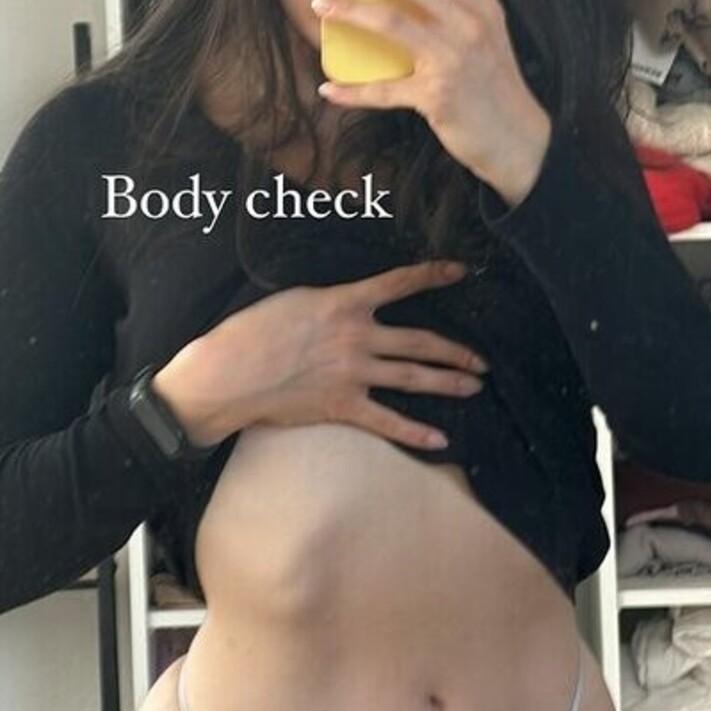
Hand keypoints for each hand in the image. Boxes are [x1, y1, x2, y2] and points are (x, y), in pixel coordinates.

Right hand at [153, 259, 487, 450]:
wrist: (229, 373)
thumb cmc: (253, 332)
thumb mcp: (295, 300)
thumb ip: (331, 303)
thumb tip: (350, 305)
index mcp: (344, 303)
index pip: (399, 283)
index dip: (433, 275)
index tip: (460, 271)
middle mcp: (357, 337)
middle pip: (420, 341)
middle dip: (455, 350)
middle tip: (480, 359)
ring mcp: (352, 373)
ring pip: (412, 377)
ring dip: (448, 382)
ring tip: (474, 385)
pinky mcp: (343, 406)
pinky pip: (388, 421)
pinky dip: (416, 432)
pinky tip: (440, 439)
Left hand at [313, 0, 551, 205]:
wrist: (520, 139)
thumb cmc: (496, 84)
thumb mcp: (486, 37)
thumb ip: (454, 9)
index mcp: (483, 5)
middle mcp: (468, 25)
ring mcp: (451, 60)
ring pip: (391, 26)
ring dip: (349, 13)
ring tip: (319, 5)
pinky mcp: (435, 96)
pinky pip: (384, 91)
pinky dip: (353, 91)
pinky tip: (329, 87)